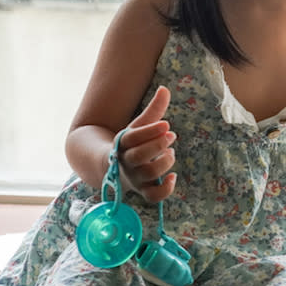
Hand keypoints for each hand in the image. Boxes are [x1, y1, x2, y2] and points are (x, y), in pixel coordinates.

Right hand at [116, 85, 176, 202]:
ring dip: (163, 163)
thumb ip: (154, 109)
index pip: (132, 137)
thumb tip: (165, 88)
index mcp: (122, 143)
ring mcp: (134, 177)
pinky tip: (173, 177)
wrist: (112, 166)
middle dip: (156, 146)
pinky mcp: (143, 190)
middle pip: (137, 157)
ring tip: (171, 152)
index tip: (167, 124)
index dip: (150, 131)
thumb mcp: (140, 125)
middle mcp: (126, 161)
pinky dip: (164, 190)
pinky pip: (152, 197)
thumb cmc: (132, 142)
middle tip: (170, 135)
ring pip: (147, 174)